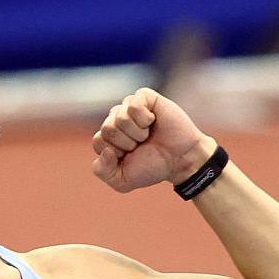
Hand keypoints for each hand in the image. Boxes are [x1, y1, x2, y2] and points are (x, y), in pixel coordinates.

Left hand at [91, 88, 215, 191]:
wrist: (180, 160)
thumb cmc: (152, 167)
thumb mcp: (122, 181)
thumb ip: (102, 171)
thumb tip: (105, 150)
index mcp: (108, 137)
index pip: (98, 140)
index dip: (116, 152)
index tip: (131, 155)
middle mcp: (116, 120)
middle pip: (107, 128)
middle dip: (126, 143)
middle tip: (141, 145)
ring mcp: (129, 107)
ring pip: (119, 117)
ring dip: (137, 132)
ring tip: (148, 135)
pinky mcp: (144, 97)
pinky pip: (133, 104)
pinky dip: (144, 118)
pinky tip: (152, 121)